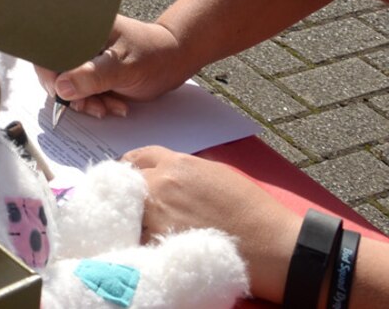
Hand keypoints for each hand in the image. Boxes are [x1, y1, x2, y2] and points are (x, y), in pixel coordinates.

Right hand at [34, 15, 193, 118]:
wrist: (174, 61)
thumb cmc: (152, 54)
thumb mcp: (123, 66)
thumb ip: (92, 76)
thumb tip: (61, 87)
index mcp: (78, 29)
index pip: (47, 51)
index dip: (50, 75)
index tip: (65, 95)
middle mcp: (76, 43)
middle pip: (54, 72)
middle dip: (72, 95)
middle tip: (94, 106)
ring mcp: (83, 60)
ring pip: (67, 87)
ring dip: (86, 103)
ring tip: (110, 107)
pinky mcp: (91, 74)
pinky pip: (81, 94)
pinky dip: (95, 104)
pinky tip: (114, 105)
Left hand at [126, 147, 297, 301]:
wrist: (274, 245)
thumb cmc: (254, 210)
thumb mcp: (216, 175)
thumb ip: (184, 172)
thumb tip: (166, 176)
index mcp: (176, 164)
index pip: (136, 157)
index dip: (132, 168)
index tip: (129, 177)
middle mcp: (161, 184)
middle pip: (129, 184)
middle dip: (132, 194)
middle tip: (139, 207)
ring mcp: (157, 213)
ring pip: (132, 213)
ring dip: (137, 219)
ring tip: (153, 229)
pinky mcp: (160, 240)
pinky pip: (140, 238)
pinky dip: (145, 242)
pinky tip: (159, 246)